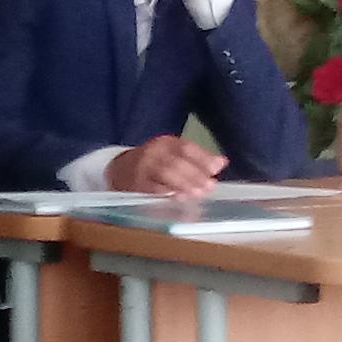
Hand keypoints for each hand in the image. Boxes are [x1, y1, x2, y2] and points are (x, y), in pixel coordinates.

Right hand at [106, 133, 227, 199]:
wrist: (119, 169)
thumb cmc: (154, 163)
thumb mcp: (173, 154)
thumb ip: (197, 158)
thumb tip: (222, 163)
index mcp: (166, 143)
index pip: (186, 148)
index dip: (203, 158)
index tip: (217, 169)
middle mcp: (154, 152)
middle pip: (177, 161)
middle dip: (195, 174)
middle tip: (209, 186)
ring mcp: (143, 167)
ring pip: (165, 173)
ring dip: (184, 184)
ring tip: (198, 193)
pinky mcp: (136, 183)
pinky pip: (153, 188)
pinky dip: (168, 193)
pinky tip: (180, 198)